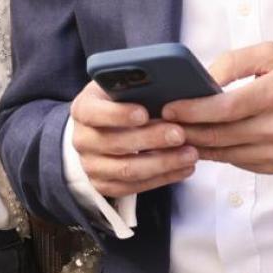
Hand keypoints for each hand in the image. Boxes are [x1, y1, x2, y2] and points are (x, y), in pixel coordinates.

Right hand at [70, 81, 197, 198]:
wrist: (100, 130)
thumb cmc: (118, 102)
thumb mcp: (120, 87)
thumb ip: (136, 86)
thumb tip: (168, 84)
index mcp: (83, 109)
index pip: (94, 113)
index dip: (118, 114)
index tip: (144, 113)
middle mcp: (82, 140)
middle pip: (115, 143)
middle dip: (151, 139)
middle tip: (179, 134)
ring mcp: (91, 166)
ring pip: (127, 170)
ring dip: (162, 163)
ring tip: (190, 154)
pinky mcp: (104, 185)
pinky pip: (134, 187)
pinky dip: (163, 178)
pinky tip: (184, 168)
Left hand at [163, 42, 272, 173]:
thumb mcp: (272, 54)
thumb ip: (234, 61)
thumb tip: (202, 77)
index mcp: (272, 96)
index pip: (223, 108)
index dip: (192, 110)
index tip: (169, 107)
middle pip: (216, 135)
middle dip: (183, 129)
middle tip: (160, 123)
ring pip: (221, 153)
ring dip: (194, 144)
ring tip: (173, 132)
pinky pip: (234, 162)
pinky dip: (214, 153)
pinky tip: (200, 141)